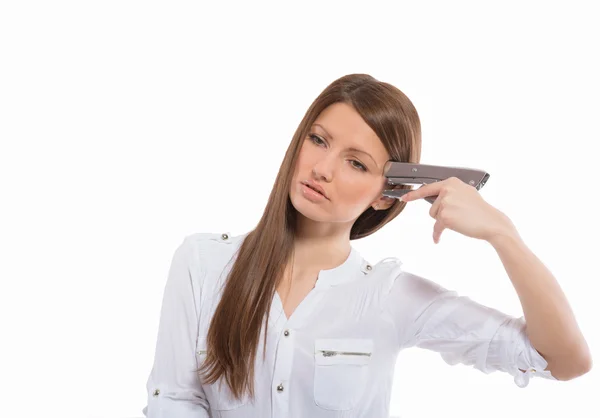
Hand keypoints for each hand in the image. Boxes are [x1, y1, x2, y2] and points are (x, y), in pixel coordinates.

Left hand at [401, 177, 516, 243]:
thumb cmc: (480, 210)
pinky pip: (436, 227)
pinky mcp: (444, 216)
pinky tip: (438, 239)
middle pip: (432, 206)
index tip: (404, 198)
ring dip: (443, 221)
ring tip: (460, 220)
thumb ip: (450, 191)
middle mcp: (447, 190)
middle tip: (459, 215)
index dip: (414, 194)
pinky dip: (437, 234)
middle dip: (441, 213)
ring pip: (434, 216)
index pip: (428, 188)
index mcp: (451, 182)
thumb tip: (436, 194)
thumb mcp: (466, 193)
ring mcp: (445, 202)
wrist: (491, 222)